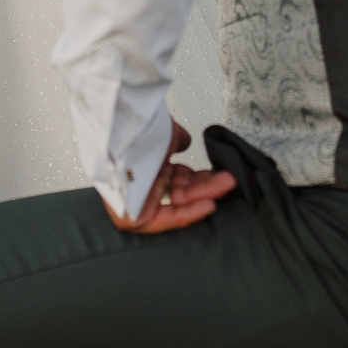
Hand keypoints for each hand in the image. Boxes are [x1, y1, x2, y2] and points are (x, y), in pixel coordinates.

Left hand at [104, 120, 237, 234]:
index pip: (181, 178)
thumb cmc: (137, 128)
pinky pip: (167, 219)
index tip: (221, 173)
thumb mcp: (165, 132)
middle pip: (183, 191)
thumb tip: (187, 141)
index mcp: (150, 165)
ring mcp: (141, 200)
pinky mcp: (136, 217)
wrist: (117, 130)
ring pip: (179, 202)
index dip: (202, 177)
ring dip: (205, 195)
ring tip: (228, 184)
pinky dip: (189, 213)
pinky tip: (210, 204)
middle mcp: (146, 183)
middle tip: (231, 180)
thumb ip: (179, 140)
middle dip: (209, 186)